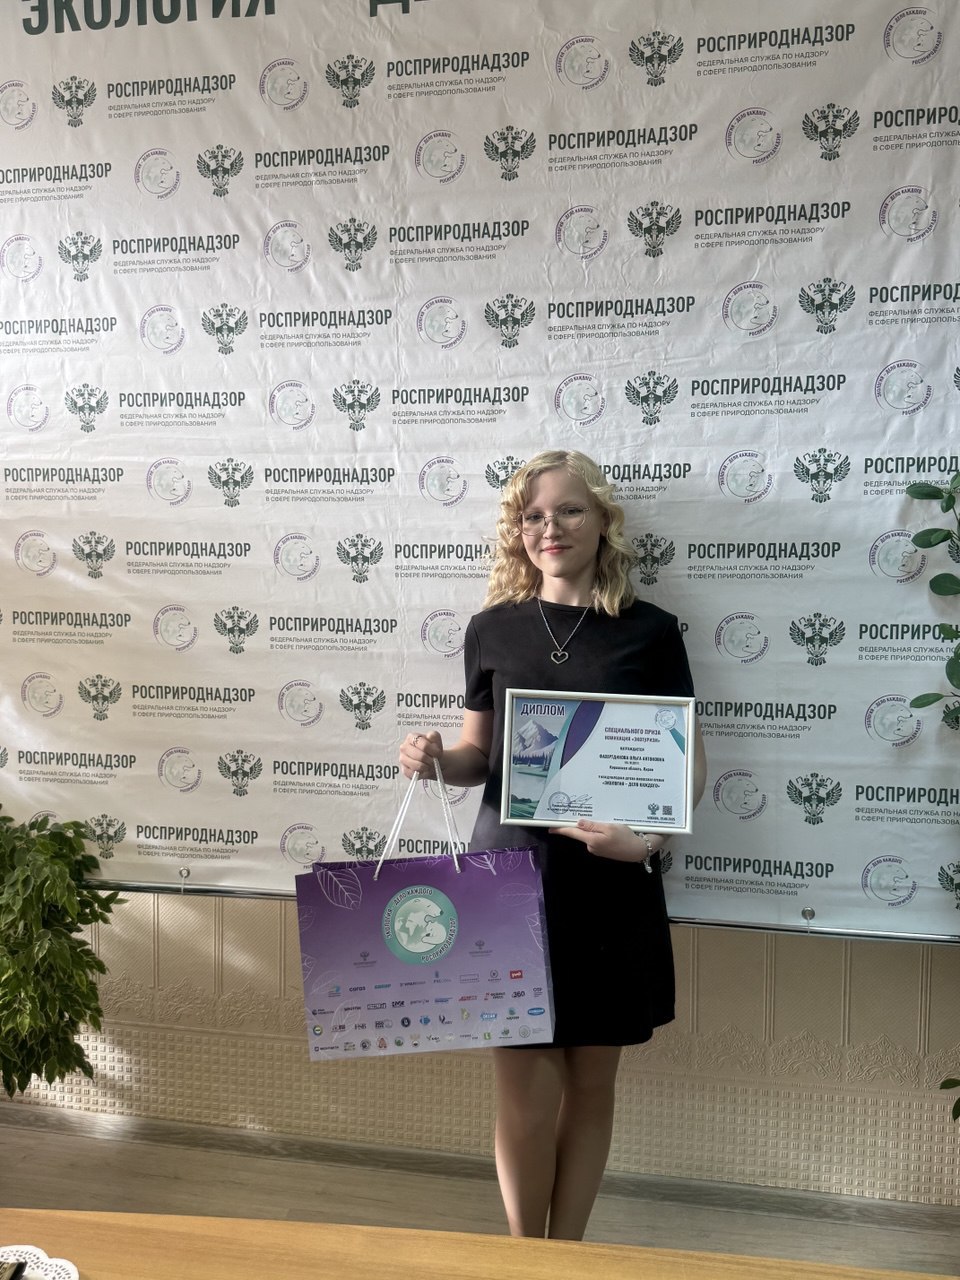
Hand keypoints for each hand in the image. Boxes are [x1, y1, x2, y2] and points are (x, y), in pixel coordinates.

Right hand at [398, 729, 443, 779]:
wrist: (432, 760)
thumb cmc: (432, 749)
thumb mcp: (436, 739)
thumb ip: (434, 736)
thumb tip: (430, 738)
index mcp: (411, 737)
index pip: (424, 745)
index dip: (433, 751)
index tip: (438, 753)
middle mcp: (404, 747)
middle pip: (420, 756)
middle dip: (430, 760)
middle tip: (433, 761)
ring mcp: (402, 759)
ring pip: (416, 765)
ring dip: (426, 767)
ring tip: (429, 765)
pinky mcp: (404, 770)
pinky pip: (413, 774)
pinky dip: (421, 774)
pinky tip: (425, 770)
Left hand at [549, 819, 665, 863]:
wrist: (639, 850)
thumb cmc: (626, 837)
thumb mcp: (609, 827)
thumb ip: (592, 826)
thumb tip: (578, 823)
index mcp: (592, 840)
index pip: (572, 833)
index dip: (561, 829)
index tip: (550, 827)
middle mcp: (592, 846)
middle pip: (580, 833)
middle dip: (577, 824)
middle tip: (574, 812)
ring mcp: (597, 849)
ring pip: (588, 835)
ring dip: (589, 827)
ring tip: (594, 816)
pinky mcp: (603, 849)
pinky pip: (595, 838)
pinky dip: (596, 832)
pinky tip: (603, 826)